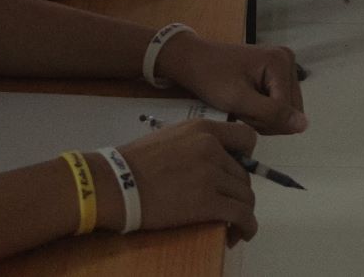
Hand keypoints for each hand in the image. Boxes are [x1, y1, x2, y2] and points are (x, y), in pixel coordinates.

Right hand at [112, 119, 256, 240]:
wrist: (118, 182)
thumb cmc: (136, 162)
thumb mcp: (171, 137)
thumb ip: (196, 143)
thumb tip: (213, 161)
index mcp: (204, 129)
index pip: (246, 138)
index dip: (246, 158)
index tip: (234, 173)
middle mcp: (213, 149)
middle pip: (244, 175)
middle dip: (238, 193)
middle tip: (226, 208)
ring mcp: (212, 175)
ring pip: (245, 196)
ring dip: (242, 213)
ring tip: (232, 226)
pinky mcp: (208, 203)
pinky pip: (241, 215)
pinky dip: (246, 227)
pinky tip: (239, 235)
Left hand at [155, 32, 305, 135]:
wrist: (193, 62)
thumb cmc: (211, 78)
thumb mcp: (239, 99)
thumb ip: (272, 113)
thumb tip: (304, 125)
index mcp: (281, 61)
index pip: (287, 109)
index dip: (264, 119)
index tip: (240, 111)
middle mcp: (287, 60)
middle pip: (290, 110)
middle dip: (265, 118)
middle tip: (240, 109)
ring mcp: (282, 67)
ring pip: (284, 111)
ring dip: (262, 117)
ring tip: (240, 106)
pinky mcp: (275, 74)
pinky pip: (278, 104)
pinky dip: (261, 111)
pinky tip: (245, 103)